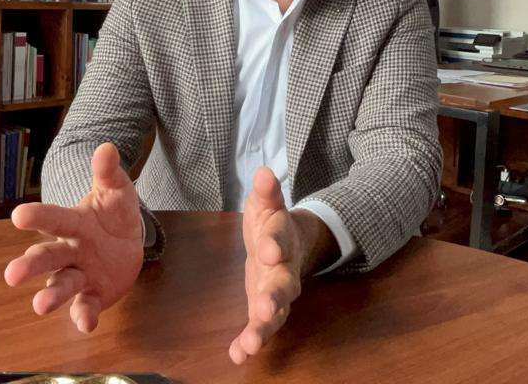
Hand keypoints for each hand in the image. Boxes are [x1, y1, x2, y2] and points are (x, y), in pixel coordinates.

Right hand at [4, 142, 143, 332]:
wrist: (125, 242)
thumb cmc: (113, 215)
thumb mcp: (116, 192)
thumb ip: (108, 173)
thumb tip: (107, 148)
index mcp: (73, 224)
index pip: (53, 219)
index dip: (38, 217)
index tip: (19, 216)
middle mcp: (69, 251)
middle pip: (48, 257)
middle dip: (31, 265)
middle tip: (12, 274)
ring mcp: (79, 274)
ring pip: (61, 285)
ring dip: (51, 296)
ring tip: (39, 306)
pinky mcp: (92, 295)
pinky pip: (85, 306)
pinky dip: (83, 316)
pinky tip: (85, 325)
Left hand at [229, 168, 333, 364]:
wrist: (290, 245)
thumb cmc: (272, 225)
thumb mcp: (267, 205)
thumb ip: (267, 192)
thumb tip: (264, 172)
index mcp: (282, 240)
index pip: (279, 240)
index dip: (275, 244)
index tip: (269, 250)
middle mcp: (284, 270)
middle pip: (283, 285)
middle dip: (274, 297)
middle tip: (266, 309)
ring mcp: (277, 293)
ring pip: (276, 312)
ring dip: (263, 328)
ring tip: (250, 344)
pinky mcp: (265, 308)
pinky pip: (260, 328)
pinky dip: (250, 342)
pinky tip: (237, 355)